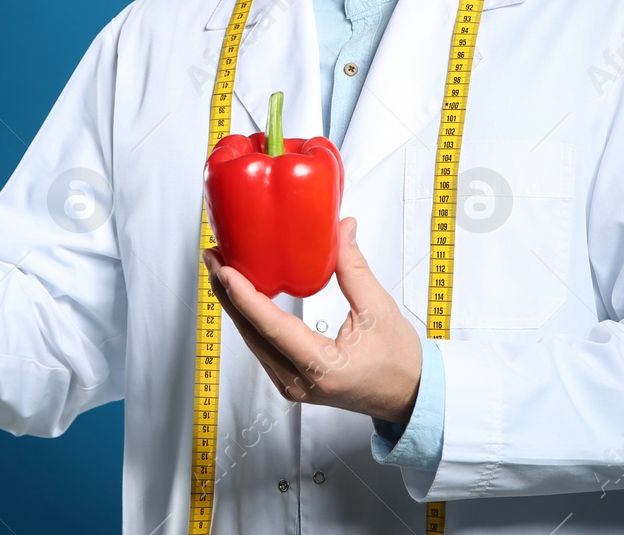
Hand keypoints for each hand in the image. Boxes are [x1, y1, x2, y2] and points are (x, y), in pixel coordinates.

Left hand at [202, 217, 423, 424]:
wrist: (409, 395)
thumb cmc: (399, 361)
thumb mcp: (378, 309)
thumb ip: (353, 267)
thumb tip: (340, 228)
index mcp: (322, 367)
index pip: (271, 327)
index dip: (243, 295)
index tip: (225, 269)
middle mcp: (300, 382)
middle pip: (251, 333)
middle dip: (227, 293)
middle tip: (214, 257)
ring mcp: (292, 386)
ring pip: (252, 341)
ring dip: (234, 305)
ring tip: (222, 270)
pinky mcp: (290, 382)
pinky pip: (261, 348)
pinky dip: (249, 319)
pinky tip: (242, 296)